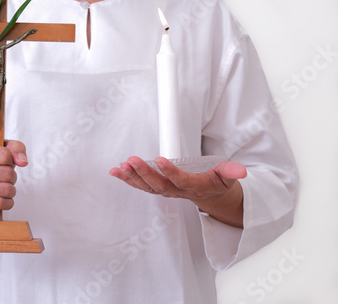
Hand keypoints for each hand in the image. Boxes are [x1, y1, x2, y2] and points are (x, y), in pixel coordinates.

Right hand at [0, 140, 27, 236]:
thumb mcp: (0, 151)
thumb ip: (16, 148)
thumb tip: (23, 161)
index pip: (5, 155)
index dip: (10, 161)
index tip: (5, 164)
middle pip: (7, 173)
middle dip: (12, 177)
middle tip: (6, 178)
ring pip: (5, 189)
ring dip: (11, 191)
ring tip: (5, 188)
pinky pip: (0, 203)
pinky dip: (8, 203)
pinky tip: (3, 199)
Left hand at [109, 156, 246, 226]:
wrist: (211, 196)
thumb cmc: (217, 182)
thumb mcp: (228, 176)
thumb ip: (232, 172)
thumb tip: (241, 172)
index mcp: (197, 187)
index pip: (182, 182)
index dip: (171, 173)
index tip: (160, 159)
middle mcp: (179, 192)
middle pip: (160, 186)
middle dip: (145, 173)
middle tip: (132, 161)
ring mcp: (167, 192)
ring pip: (148, 187)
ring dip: (133, 178)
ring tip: (121, 167)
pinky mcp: (159, 189)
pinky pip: (142, 186)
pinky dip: (128, 180)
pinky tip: (116, 171)